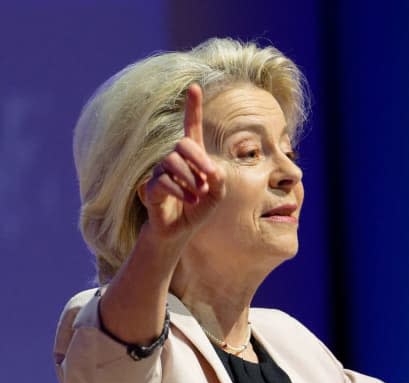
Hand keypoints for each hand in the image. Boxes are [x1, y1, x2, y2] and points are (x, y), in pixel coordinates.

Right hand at [138, 84, 224, 239]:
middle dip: (199, 159)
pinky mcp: (151, 186)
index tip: (194, 87)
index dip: (192, 108)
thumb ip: (219, 180)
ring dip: (191, 180)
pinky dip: (180, 191)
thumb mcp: (217, 195)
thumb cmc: (199, 209)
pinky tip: (190, 201)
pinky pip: (163, 181)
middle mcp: (174, 159)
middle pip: (183, 144)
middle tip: (210, 177)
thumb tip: (211, 169)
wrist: (180, 231)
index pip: (191, 127)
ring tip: (199, 196)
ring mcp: (160, 171)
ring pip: (173, 163)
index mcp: (192, 157)